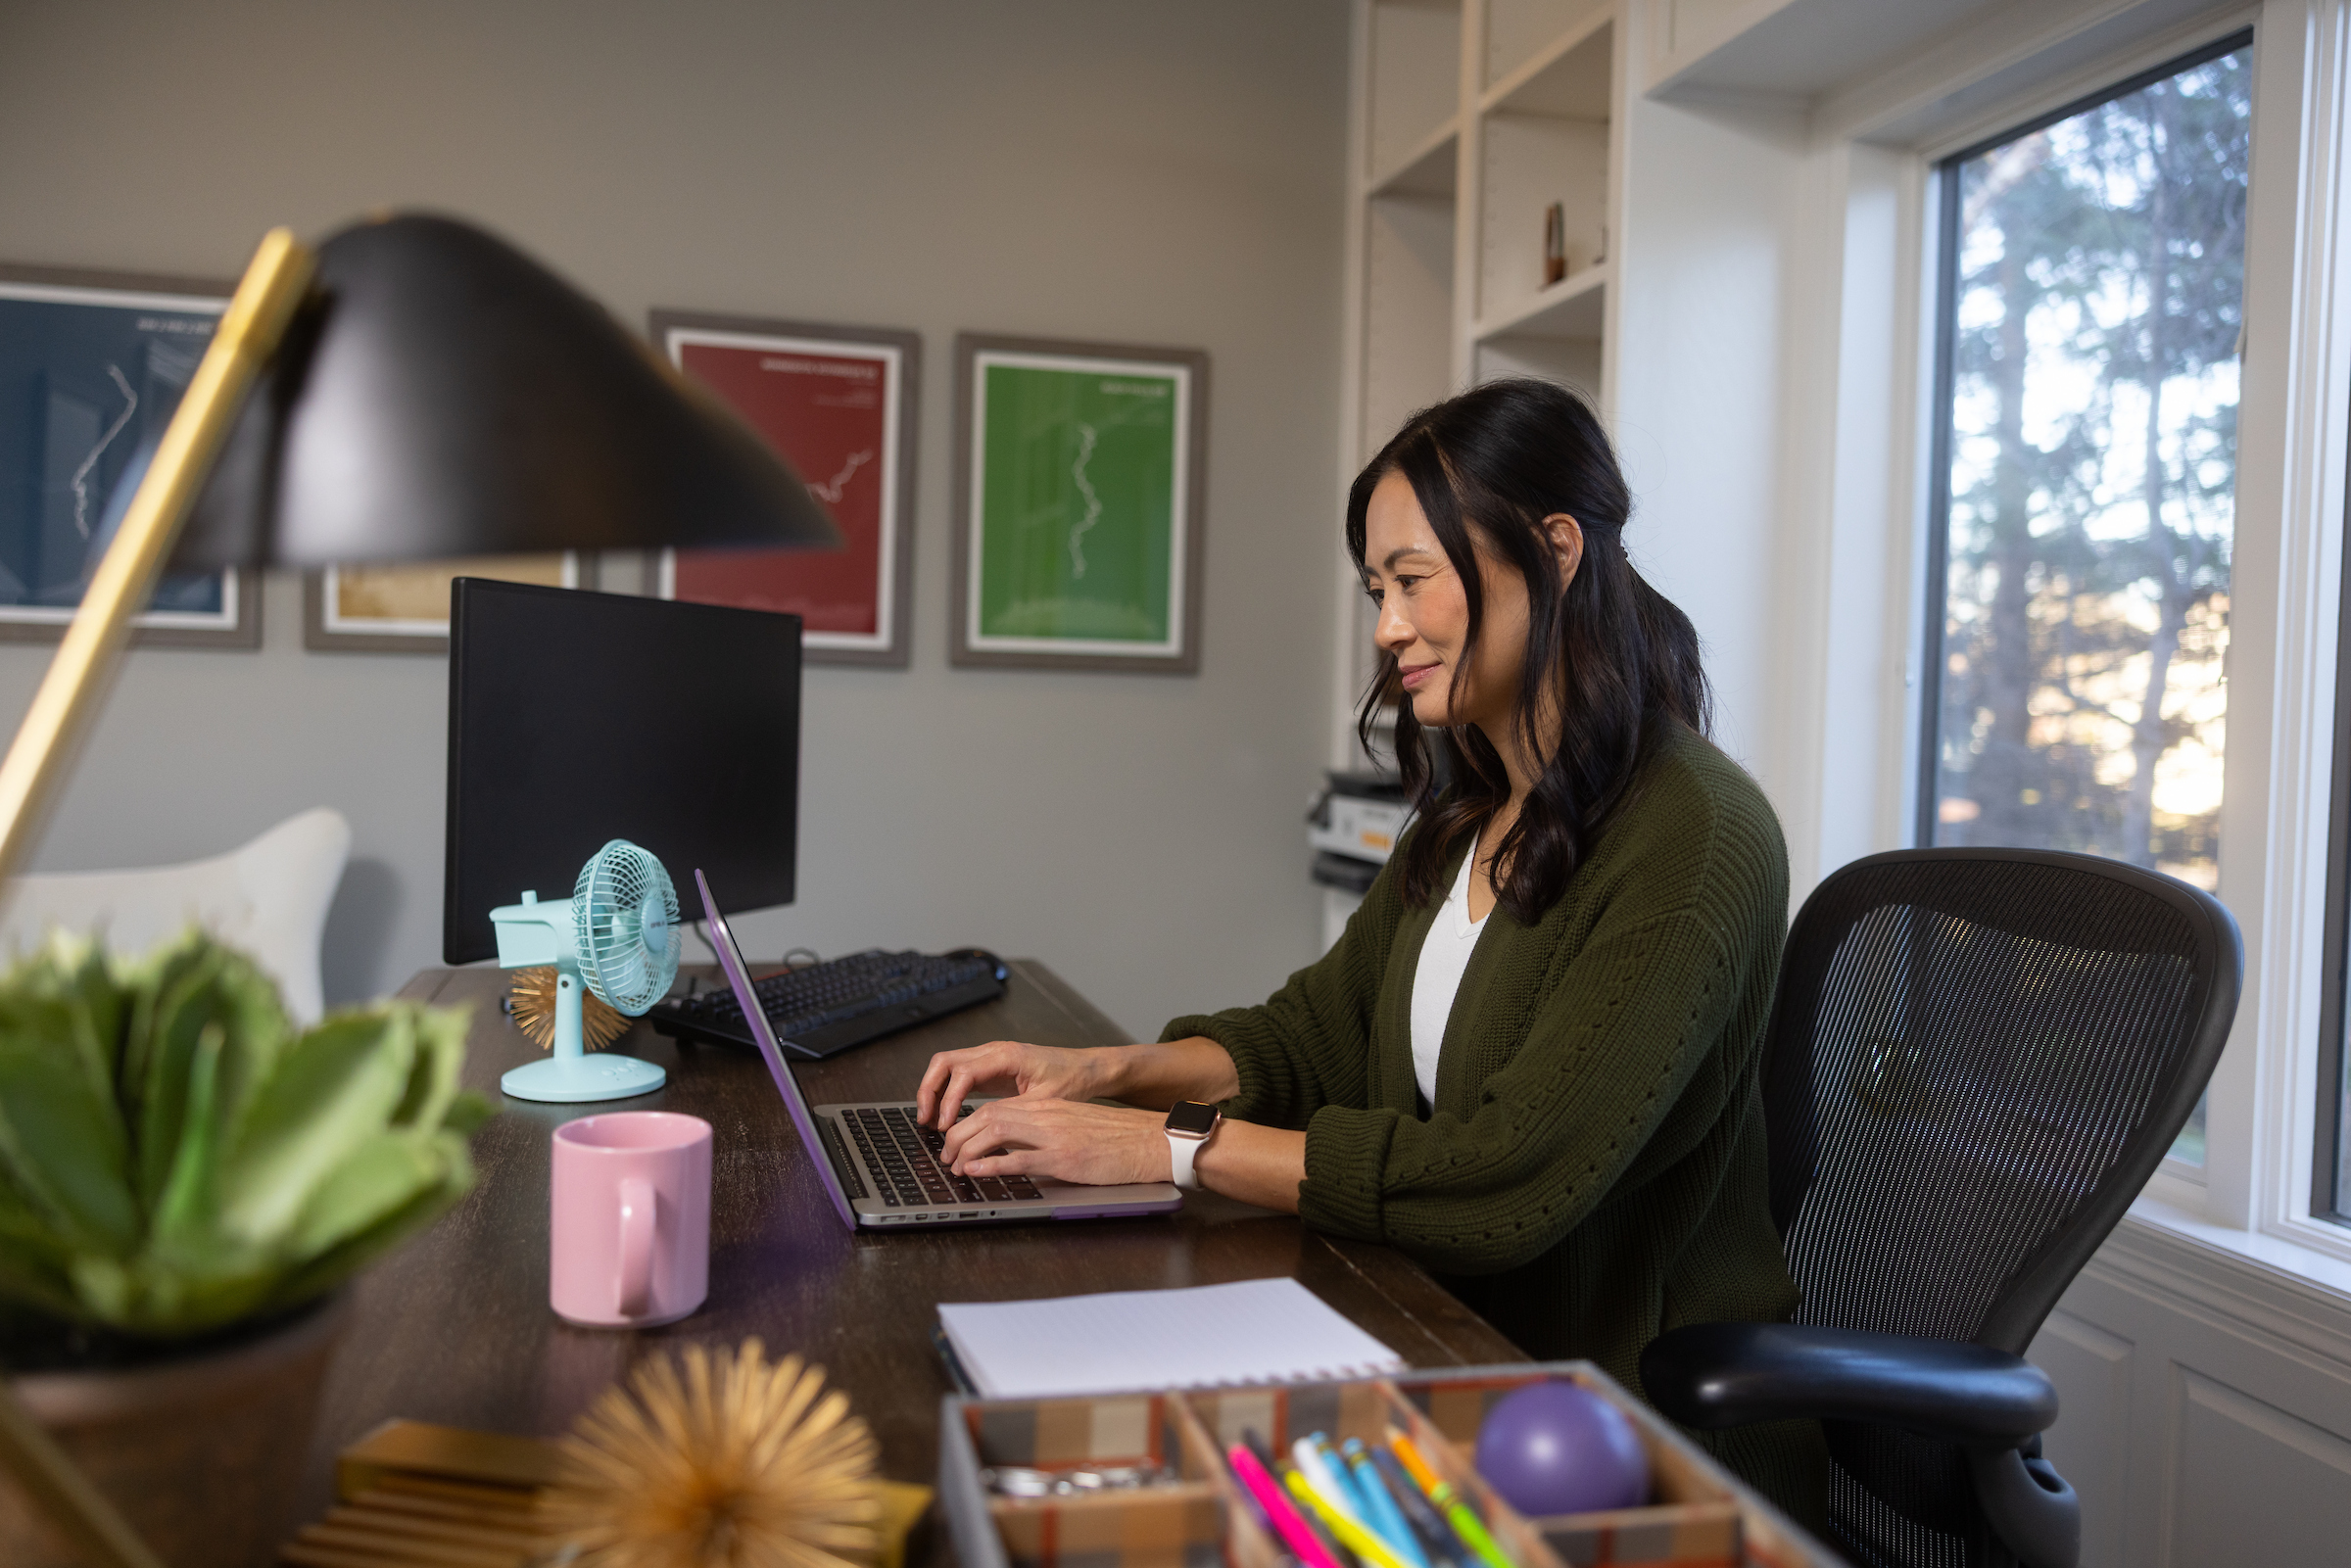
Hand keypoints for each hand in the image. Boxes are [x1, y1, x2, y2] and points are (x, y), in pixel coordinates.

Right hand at [916, 1040, 1107, 1128]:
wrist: (1087, 1069)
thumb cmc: (1071, 1080)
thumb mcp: (1045, 1101)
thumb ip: (1013, 1113)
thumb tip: (985, 1132)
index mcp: (1006, 1055)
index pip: (963, 1073)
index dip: (949, 1100)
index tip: (946, 1126)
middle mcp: (994, 1051)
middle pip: (944, 1062)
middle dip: (929, 1090)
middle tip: (926, 1120)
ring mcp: (990, 1057)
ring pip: (947, 1066)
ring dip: (934, 1091)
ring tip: (930, 1121)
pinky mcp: (991, 1068)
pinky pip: (958, 1075)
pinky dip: (947, 1092)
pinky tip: (947, 1116)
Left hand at [940, 1097, 1170, 1186]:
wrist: (1152, 1141)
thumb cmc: (1120, 1140)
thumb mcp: (1077, 1128)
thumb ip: (1048, 1133)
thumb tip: (1020, 1150)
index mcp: (1049, 1108)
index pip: (996, 1108)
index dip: (968, 1123)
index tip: (956, 1141)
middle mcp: (1047, 1116)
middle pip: (987, 1115)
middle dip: (958, 1136)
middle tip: (946, 1156)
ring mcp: (1054, 1135)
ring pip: (995, 1131)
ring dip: (967, 1149)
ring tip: (954, 1166)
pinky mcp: (1064, 1157)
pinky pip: (1018, 1158)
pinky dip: (991, 1165)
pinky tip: (975, 1171)